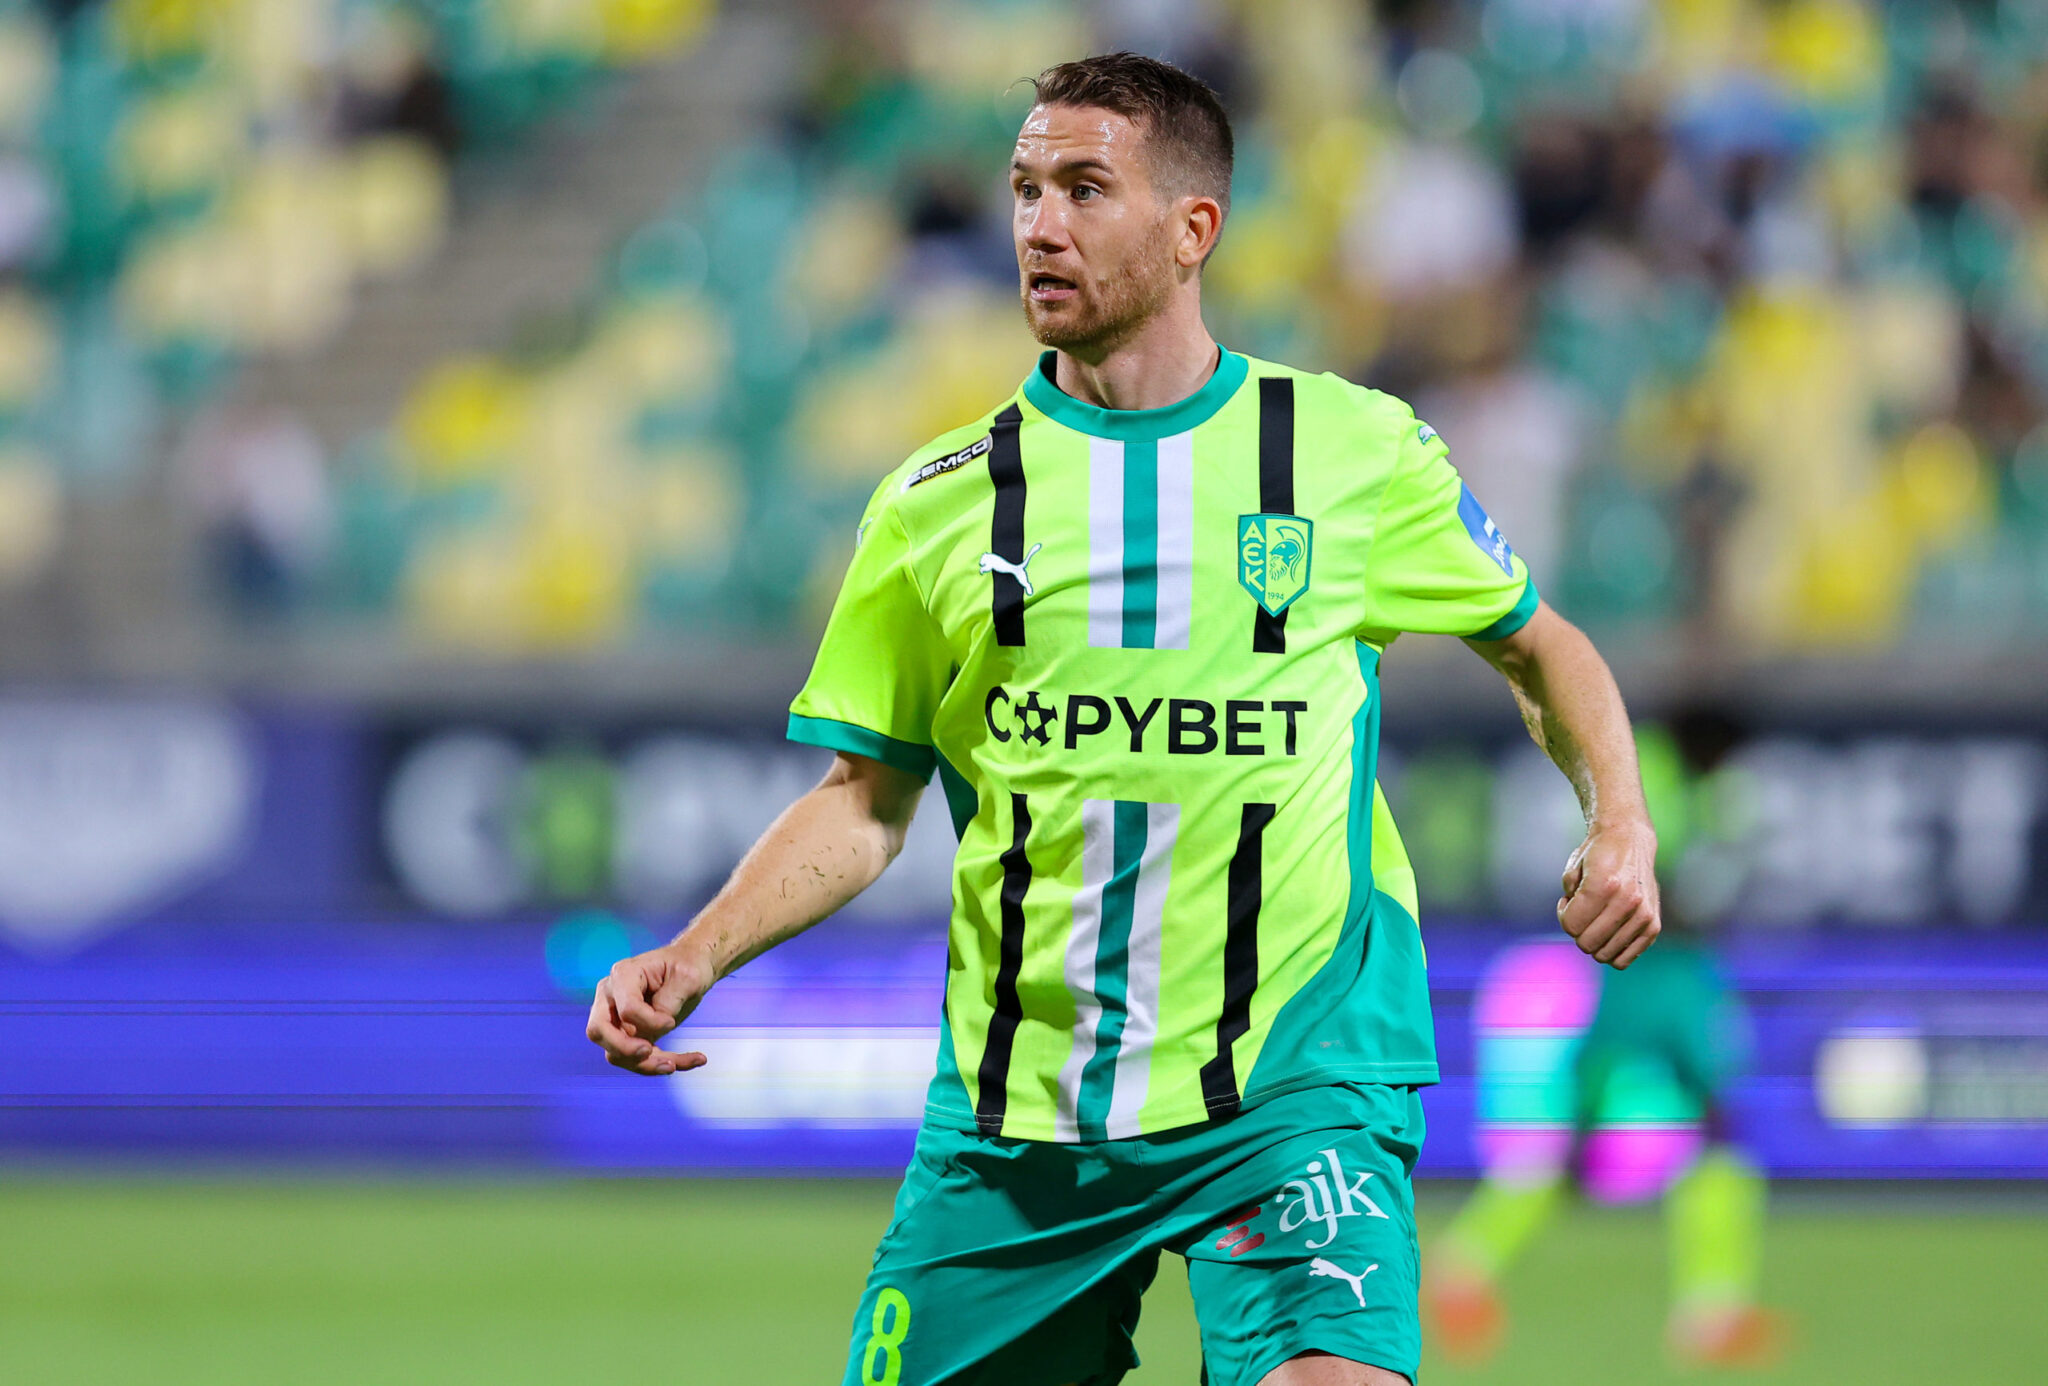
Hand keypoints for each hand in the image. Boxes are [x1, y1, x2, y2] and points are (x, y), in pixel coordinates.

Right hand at [585, 944, 713, 1075]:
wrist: (692, 967)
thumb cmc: (687, 966)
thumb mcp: (687, 978)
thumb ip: (668, 1003)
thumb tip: (654, 1030)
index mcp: (623, 975)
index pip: (626, 1009)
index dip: (650, 1022)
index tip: (671, 1021)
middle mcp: (611, 997)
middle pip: (598, 1032)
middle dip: (624, 1049)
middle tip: (650, 1051)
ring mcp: (616, 1017)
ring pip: (615, 1053)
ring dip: (645, 1065)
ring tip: (676, 1064)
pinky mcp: (628, 1035)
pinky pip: (634, 1059)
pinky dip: (658, 1065)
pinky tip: (692, 1060)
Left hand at [1557, 819, 1660, 968]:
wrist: (1630, 839)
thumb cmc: (1597, 854)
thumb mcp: (1572, 870)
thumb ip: (1567, 901)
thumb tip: (1574, 927)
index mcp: (1604, 884)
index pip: (1571, 926)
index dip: (1563, 915)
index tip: (1568, 902)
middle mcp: (1627, 901)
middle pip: (1586, 943)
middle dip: (1577, 930)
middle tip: (1582, 911)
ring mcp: (1643, 915)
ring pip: (1604, 954)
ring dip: (1594, 940)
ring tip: (1596, 918)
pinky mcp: (1653, 925)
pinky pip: (1625, 959)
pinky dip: (1611, 951)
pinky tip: (1609, 931)